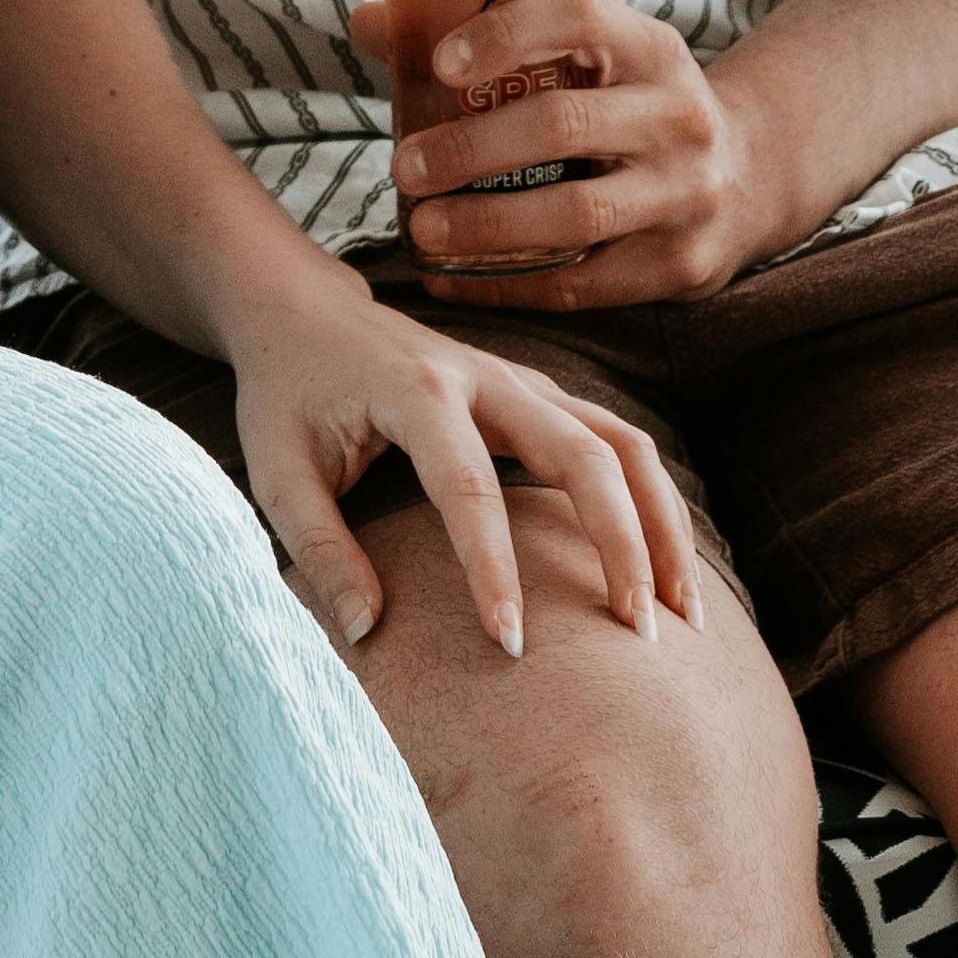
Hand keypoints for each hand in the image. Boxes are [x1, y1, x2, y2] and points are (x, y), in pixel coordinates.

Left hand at [221, 280, 698, 659]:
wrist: (306, 311)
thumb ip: (317, 547)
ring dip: (661, 524)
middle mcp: (486, 377)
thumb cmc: (287, 393)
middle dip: (622, 545)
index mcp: (416, 392)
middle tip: (639, 635)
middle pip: (585, 454)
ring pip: (623, 442)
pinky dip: (653, 501)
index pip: (469, 489)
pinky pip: (619, 441)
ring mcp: (524, 380)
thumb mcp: (274, 470)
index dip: (493, 571)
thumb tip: (366, 632)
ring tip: (683, 611)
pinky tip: (668, 566)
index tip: (512, 646)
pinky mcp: (542, 394)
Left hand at [360, 0, 797, 310]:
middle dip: (472, 148)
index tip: (439, 63)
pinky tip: (452, 280)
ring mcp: (685, 194)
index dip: (505, 34)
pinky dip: (507, 285)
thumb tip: (368, 22)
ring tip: (423, 229)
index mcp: (649, 45)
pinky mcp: (678, 266)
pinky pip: (581, 284)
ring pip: (575, 213)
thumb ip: (488, 42)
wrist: (749, 176)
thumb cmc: (630, 106)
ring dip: (485, 225)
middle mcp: (677, 114)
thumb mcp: (591, 57)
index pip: (578, 14)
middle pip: (563, 124)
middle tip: (405, 166)